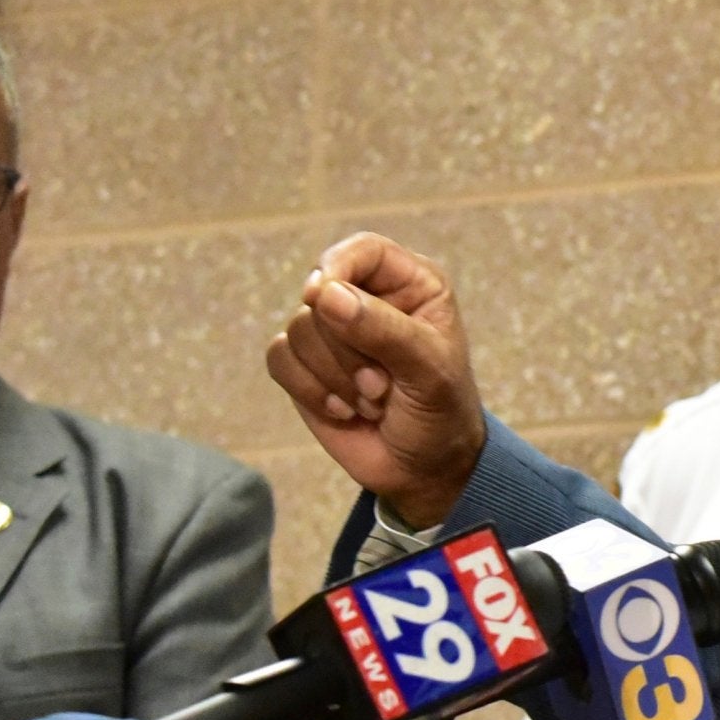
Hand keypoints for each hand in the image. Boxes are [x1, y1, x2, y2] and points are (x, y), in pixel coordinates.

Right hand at [266, 233, 486, 527]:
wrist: (424, 468)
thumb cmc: (441, 412)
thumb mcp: (428, 371)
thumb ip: (382, 329)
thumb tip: (323, 294)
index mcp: (412, 285)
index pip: (363, 250)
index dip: (338, 266)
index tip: (322, 295)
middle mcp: (369, 299)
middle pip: (322, 296)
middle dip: (347, 351)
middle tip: (383, 386)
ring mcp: (332, 331)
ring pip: (297, 329)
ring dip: (333, 376)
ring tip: (372, 400)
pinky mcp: (304, 364)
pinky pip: (279, 358)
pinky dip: (308, 388)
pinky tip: (342, 409)